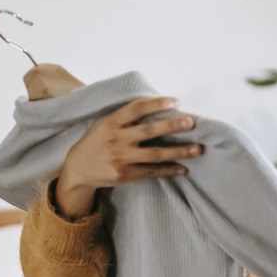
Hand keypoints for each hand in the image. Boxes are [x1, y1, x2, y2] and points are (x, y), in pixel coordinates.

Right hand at [55, 96, 201, 216]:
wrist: (78, 169)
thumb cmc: (96, 142)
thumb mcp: (104, 123)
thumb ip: (125, 116)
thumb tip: (158, 106)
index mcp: (111, 121)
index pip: (137, 108)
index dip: (157, 103)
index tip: (176, 101)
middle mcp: (116, 139)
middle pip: (149, 130)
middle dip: (173, 125)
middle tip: (192, 122)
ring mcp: (121, 158)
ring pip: (155, 154)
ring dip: (179, 152)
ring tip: (198, 149)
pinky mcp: (125, 175)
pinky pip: (151, 172)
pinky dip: (168, 170)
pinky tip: (183, 168)